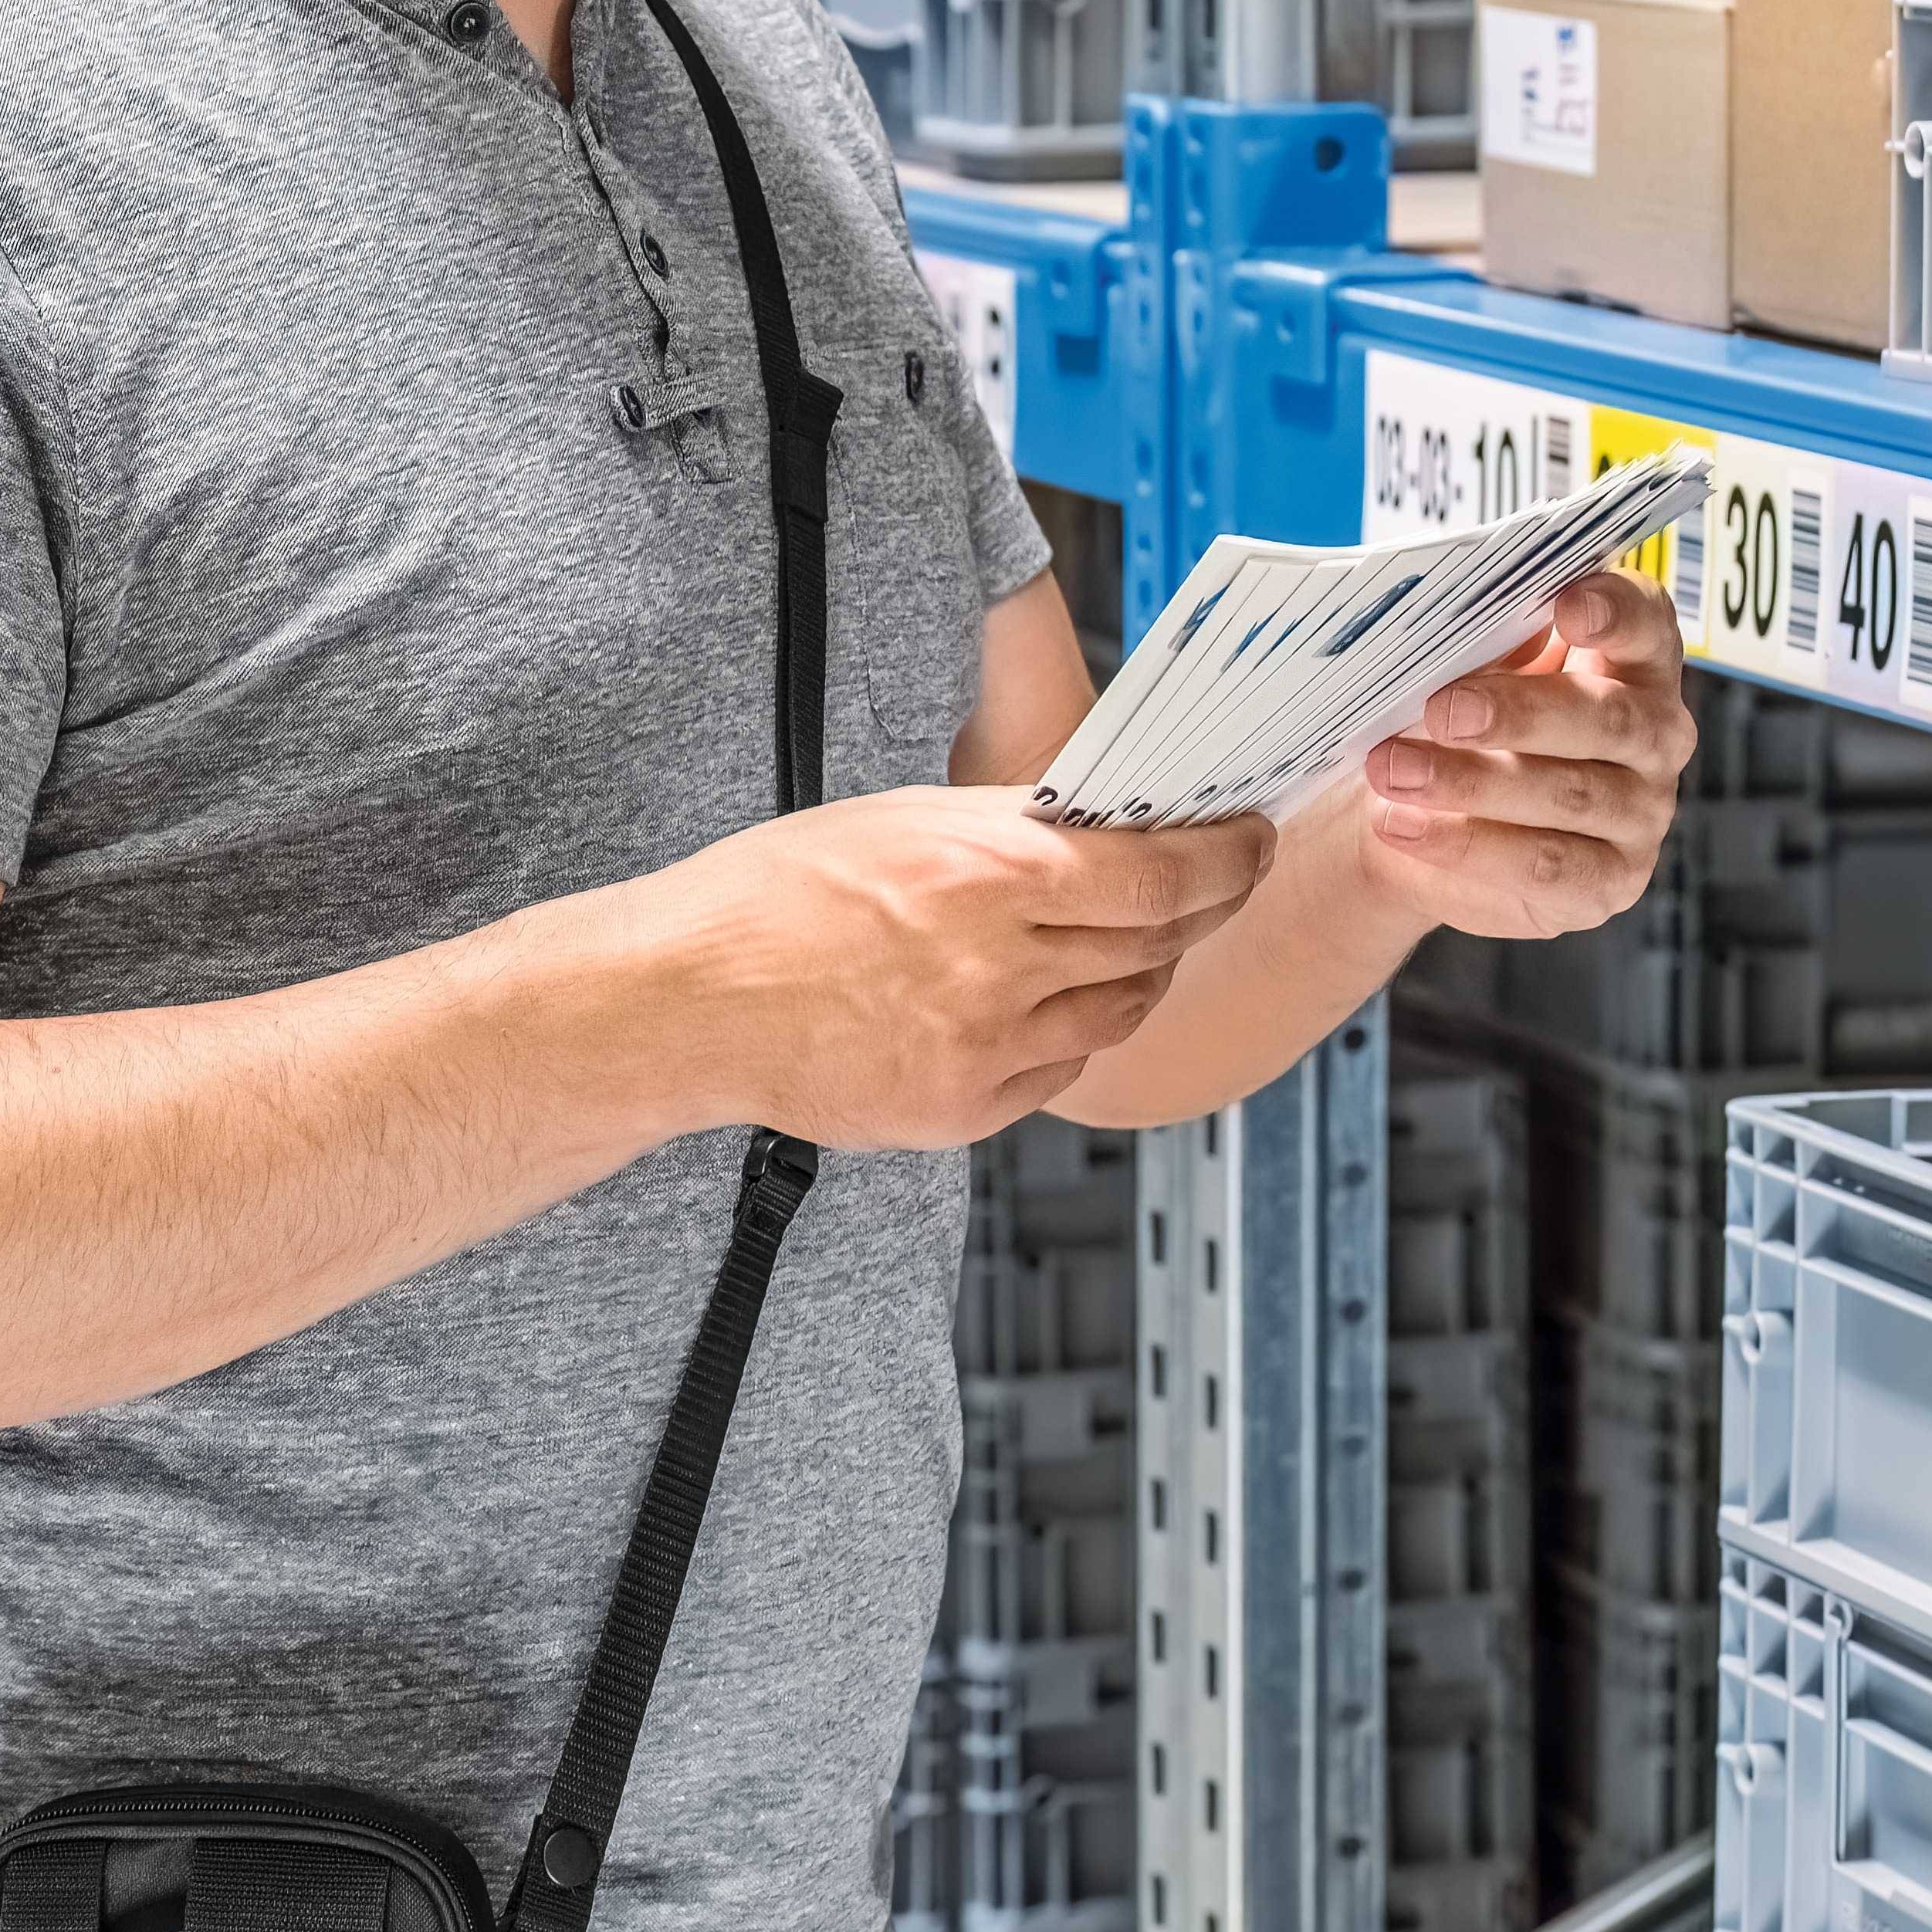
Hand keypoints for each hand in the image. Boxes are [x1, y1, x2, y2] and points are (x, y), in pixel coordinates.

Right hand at [628, 787, 1274, 1148]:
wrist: (688, 1001)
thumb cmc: (775, 897)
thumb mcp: (903, 821)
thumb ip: (1013, 830)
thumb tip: (1109, 823)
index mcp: (990, 872)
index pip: (1166, 873)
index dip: (1226, 859)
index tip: (1244, 842)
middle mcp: (1000, 964)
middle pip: (1157, 943)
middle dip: (1198, 910)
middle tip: (1208, 885)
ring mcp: (985, 1047)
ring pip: (1118, 1012)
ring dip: (1137, 973)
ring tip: (1118, 944)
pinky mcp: (964, 1109)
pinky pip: (1059, 1070)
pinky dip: (1069, 1034)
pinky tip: (1039, 1003)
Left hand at [1353, 572, 1691, 944]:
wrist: (1417, 823)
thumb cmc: (1459, 727)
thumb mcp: (1470, 673)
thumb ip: (1490, 644)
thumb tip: (1471, 615)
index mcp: (1635, 661)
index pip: (1649, 623)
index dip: (1616, 611)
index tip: (1567, 605)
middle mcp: (1656, 735)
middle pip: (1610, 718)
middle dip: (1519, 714)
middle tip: (1442, 710)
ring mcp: (1642, 813)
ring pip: (1569, 795)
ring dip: (1471, 782)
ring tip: (1393, 771)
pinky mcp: (1609, 881)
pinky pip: (1544, 865)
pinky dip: (1466, 844)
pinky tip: (1404, 823)